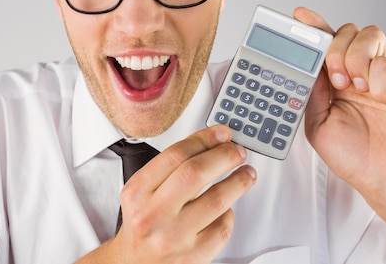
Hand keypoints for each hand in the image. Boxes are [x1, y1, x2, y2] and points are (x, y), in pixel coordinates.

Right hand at [78, 126, 255, 263]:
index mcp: (138, 192)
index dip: (204, 139)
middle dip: (224, 156)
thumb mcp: (141, 192)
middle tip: (237, 151)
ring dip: (239, 181)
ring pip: (218, 200)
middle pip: (196, 172)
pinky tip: (227, 208)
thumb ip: (169, 168)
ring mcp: (174, 237)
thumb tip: (211, 144)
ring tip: (246, 173)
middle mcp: (153, 214)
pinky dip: (229, 214)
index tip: (221, 134)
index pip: (176, 154)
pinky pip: (222, 227)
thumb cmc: (143, 225)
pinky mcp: (193, 257)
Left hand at [294, 7, 385, 262]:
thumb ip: (311, 93)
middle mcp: (357, 72)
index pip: (324, 44)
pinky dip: (380, 79)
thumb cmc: (353, 157)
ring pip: (370, 35)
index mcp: (334, 80)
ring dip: (356, 57)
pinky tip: (381, 100)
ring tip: (354, 87)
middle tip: (335, 79)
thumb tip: (307, 66)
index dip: (313, 26)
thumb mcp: (317, 125)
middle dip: (334, 48)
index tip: (299, 15)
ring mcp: (381, 74)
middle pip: (346, 31)